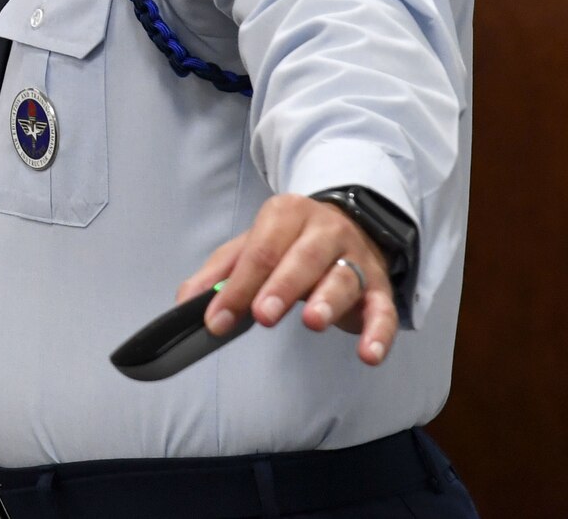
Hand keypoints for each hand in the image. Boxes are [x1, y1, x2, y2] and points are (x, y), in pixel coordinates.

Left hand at [178, 193, 396, 365]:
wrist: (351, 223)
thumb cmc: (290, 241)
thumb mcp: (250, 247)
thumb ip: (218, 274)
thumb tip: (186, 302)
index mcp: (285, 214)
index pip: (260, 251)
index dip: (237, 287)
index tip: (217, 320)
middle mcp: (324, 230)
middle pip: (302, 258)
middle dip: (282, 287)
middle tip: (263, 314)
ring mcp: (356, 257)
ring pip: (343, 277)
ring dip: (328, 300)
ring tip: (312, 321)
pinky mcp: (380, 286)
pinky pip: (383, 309)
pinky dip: (379, 333)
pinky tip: (368, 354)